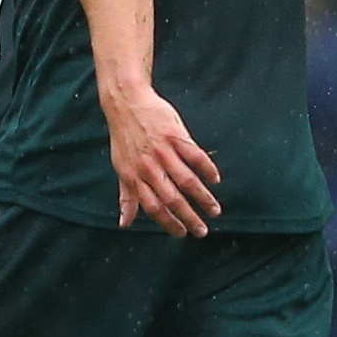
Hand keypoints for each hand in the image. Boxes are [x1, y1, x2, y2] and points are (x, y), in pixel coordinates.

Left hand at [103, 82, 220, 236]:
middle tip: (203, 231)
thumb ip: (126, 197)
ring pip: (186, 180)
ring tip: (215, 210)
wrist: (126, 103)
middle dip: (190, 217)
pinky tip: (215, 180)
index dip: (169, 223)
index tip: (183, 233)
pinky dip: (207, 169)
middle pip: (172, 198)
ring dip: (202, 198)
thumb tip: (124, 224)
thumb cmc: (124, 138)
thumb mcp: (120, 168)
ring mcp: (163, 151)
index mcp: (134, 177)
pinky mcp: (175, 135)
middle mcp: (149, 167)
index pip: (154, 207)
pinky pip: (195, 156)